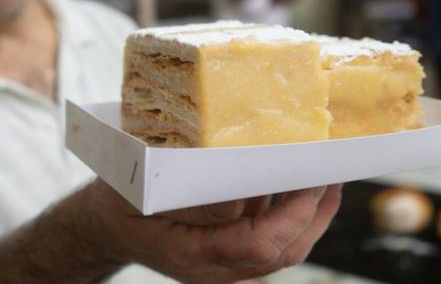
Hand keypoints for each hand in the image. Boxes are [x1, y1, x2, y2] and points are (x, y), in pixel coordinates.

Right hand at [88, 179, 342, 283]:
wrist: (108, 225)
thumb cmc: (121, 201)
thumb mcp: (144, 190)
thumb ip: (191, 196)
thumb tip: (244, 190)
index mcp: (193, 257)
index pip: (259, 246)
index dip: (292, 216)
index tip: (311, 180)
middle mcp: (216, 269)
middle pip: (282, 253)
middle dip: (315, 214)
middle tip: (332, 172)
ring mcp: (225, 264)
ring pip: (282, 249)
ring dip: (311, 214)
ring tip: (328, 176)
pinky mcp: (229, 250)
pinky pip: (270, 237)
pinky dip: (292, 213)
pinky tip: (300, 184)